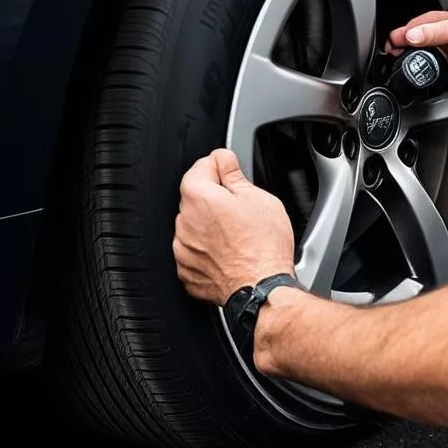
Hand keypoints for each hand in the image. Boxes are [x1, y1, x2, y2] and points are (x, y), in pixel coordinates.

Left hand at [174, 149, 294, 305]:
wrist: (262, 288)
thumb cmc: (263, 246)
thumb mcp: (257, 197)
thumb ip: (233, 173)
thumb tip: (223, 159)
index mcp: (199, 197)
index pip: (200, 166)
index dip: (219, 165)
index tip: (229, 169)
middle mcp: (184, 222)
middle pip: (196, 197)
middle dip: (215, 197)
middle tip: (241, 207)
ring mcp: (183, 249)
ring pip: (194, 225)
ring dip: (209, 224)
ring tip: (237, 233)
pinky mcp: (186, 271)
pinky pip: (194, 250)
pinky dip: (207, 249)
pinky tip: (229, 251)